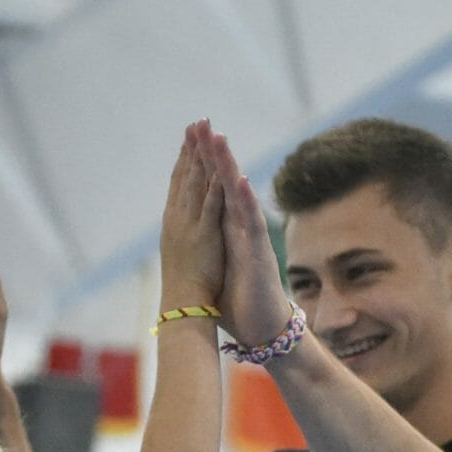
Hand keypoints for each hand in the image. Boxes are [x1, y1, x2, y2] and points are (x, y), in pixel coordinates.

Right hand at [159, 120, 226, 309]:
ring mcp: (190, 226)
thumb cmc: (184, 293)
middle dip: (193, 148)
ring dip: (203, 157)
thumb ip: (186, 240)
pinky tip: (221, 167)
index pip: (181, 185)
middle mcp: (179, 220)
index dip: (186, 160)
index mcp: (176, 224)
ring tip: (207, 132)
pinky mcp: (205, 236)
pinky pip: (211, 205)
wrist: (183, 313)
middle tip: (197, 122)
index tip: (191, 138)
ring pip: (197, 185)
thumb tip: (184, 232)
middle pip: (187, 177)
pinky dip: (215, 185)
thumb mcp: (184, 258)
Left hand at [211, 131, 293, 346]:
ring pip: (238, 195)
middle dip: (214, 153)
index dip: (203, 162)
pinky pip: (251, 222)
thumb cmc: (241, 299)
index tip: (190, 135)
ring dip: (229, 166)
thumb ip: (213, 242)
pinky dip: (244, 201)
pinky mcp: (258, 252)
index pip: (213, 188)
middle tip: (203, 123)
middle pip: (225, 183)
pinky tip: (238, 180)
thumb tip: (198, 230)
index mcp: (227, 228)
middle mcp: (240, 226)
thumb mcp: (220, 263)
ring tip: (219, 139)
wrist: (261, 329)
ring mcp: (250, 237)